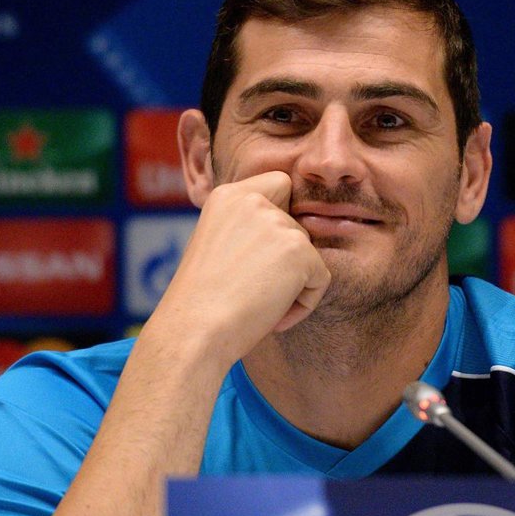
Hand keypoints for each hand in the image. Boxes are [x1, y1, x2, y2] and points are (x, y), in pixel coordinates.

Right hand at [152, 171, 330, 362]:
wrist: (193, 330)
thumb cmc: (201, 302)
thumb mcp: (217, 246)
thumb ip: (249, 230)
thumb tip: (289, 237)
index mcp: (228, 195)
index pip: (279, 185)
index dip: (281, 217)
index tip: (260, 254)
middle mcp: (253, 201)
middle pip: (297, 226)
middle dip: (284, 262)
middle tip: (252, 290)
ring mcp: (278, 224)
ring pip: (309, 255)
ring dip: (292, 285)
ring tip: (257, 306)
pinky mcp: (298, 250)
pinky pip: (320, 279)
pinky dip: (304, 304)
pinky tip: (273, 317)